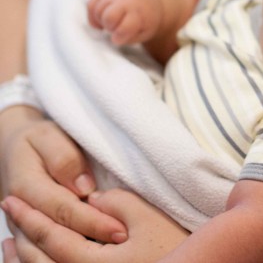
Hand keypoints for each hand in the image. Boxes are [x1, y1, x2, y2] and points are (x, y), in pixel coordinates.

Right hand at [0, 107, 126, 243]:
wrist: (14, 151)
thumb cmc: (37, 140)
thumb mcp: (48, 136)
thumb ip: (64, 158)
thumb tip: (84, 187)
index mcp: (24, 187)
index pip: (62, 210)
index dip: (92, 220)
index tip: (118, 227)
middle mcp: (20, 214)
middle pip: (58, 234)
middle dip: (92, 237)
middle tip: (123, 238)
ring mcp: (23, 229)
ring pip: (50, 250)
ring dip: (81, 250)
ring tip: (113, 246)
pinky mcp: (30, 236)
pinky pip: (47, 253)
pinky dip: (68, 254)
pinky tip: (93, 250)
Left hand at [2, 189, 187, 262]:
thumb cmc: (174, 241)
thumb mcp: (146, 216)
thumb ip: (114, 204)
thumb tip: (89, 200)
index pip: (54, 239)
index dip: (31, 218)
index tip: (12, 199)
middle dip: (20, 237)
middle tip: (7, 210)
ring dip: (22, 260)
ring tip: (6, 242)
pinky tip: (33, 261)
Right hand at [87, 0, 162, 45]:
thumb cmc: (144, 17)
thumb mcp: (144, 31)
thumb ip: (128, 37)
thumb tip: (113, 38)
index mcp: (139, 11)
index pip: (123, 29)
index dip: (119, 36)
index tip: (121, 36)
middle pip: (107, 18)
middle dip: (109, 27)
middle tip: (116, 26)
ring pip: (96, 11)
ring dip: (101, 20)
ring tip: (112, 20)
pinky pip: (91, 5)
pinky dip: (94, 14)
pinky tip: (103, 16)